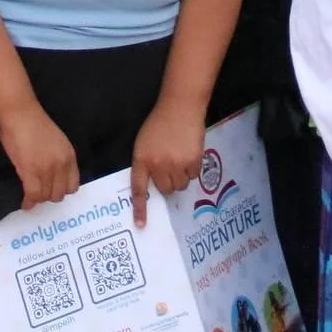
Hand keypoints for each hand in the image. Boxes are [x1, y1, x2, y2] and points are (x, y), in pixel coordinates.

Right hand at [0, 104, 79, 210]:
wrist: (20, 113)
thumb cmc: (34, 122)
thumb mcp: (56, 141)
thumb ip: (58, 158)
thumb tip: (52, 175)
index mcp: (69, 156)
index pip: (73, 185)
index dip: (62, 189)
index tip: (53, 188)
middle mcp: (61, 165)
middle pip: (59, 194)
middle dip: (49, 195)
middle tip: (39, 191)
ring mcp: (46, 169)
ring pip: (45, 196)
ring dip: (38, 198)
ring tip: (31, 196)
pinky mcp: (31, 172)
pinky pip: (33, 195)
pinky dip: (28, 202)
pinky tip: (25, 203)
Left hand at [130, 97, 205, 227]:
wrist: (180, 107)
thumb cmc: (159, 123)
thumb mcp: (145, 142)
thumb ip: (147, 163)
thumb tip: (154, 185)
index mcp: (142, 158)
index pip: (138, 188)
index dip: (140, 208)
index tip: (141, 225)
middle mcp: (158, 164)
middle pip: (165, 190)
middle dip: (167, 182)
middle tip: (169, 165)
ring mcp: (176, 164)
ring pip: (180, 186)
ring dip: (180, 176)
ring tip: (179, 156)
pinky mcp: (193, 162)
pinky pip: (193, 177)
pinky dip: (192, 169)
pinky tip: (189, 152)